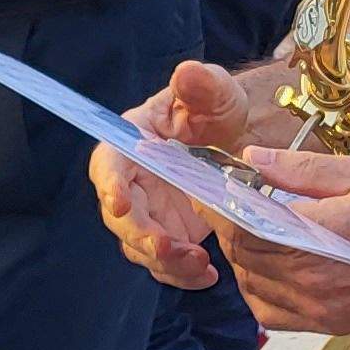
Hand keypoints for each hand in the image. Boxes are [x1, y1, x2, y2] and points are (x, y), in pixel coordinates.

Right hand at [89, 60, 253, 287]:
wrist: (239, 139)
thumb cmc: (217, 110)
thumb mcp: (217, 93)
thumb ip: (203, 84)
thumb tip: (187, 72)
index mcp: (132, 142)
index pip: (109, 164)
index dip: (109, 184)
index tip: (119, 203)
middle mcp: (132, 181)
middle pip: (120, 217)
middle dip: (142, 236)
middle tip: (171, 248)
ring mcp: (149, 212)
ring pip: (140, 247)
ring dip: (164, 262)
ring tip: (200, 265)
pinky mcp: (169, 235)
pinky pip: (165, 263)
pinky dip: (182, 275)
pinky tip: (207, 276)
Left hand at [209, 144, 349, 336]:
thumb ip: (302, 171)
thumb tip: (252, 160)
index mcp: (316, 239)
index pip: (241, 227)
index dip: (219, 205)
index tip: (209, 186)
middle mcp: (311, 282)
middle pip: (243, 257)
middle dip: (230, 227)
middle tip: (233, 200)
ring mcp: (320, 310)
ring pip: (253, 288)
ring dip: (244, 258)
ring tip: (256, 228)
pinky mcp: (330, 325)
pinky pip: (274, 314)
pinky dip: (261, 290)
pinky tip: (276, 264)